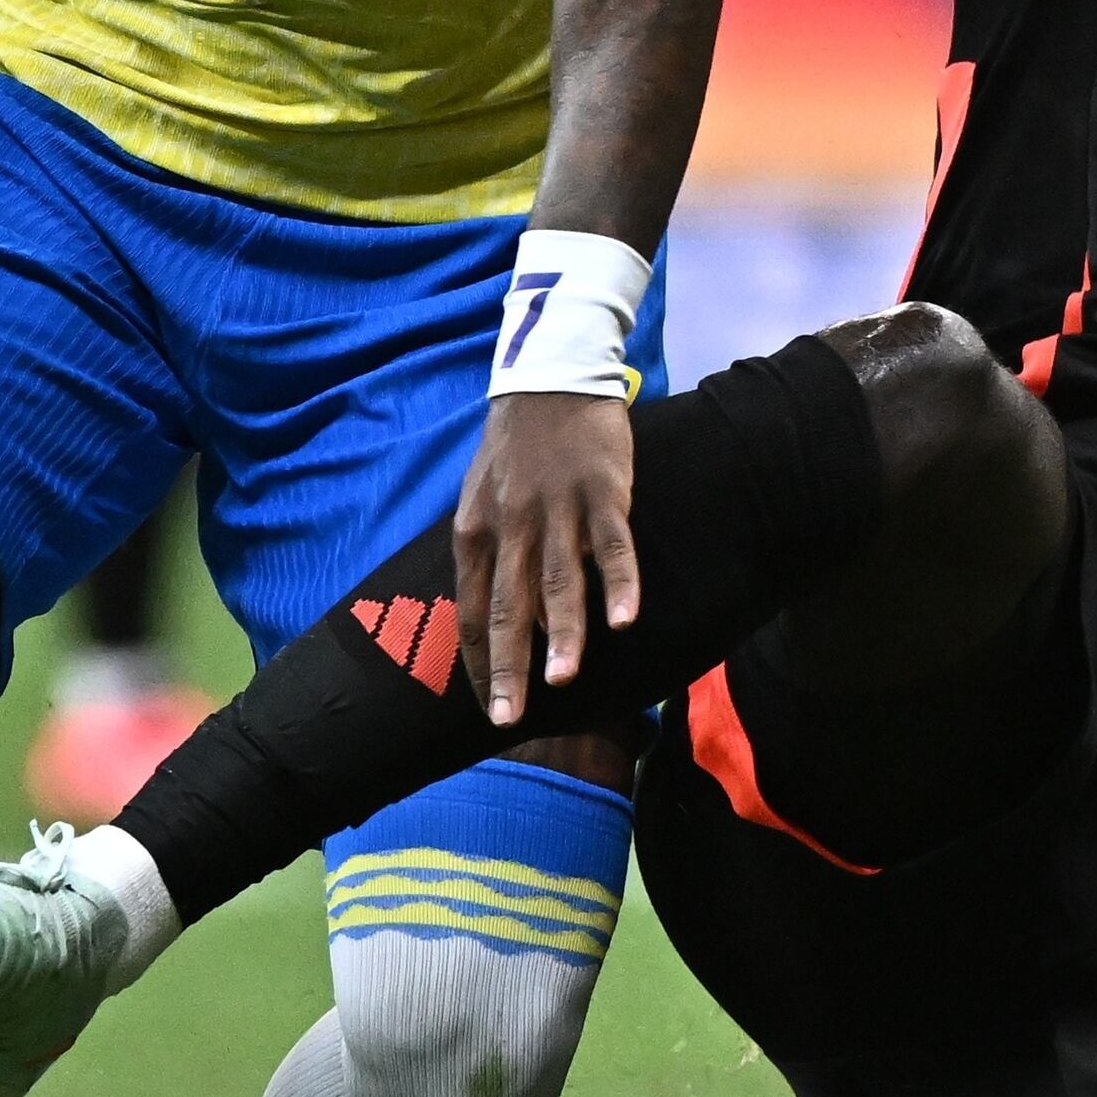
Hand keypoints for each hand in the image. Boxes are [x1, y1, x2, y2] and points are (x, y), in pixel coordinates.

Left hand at [453, 392, 639, 724]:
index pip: (472, 611)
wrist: (549, 379)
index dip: (480, 662)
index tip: (490, 707)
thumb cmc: (515, 448)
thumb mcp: (482, 498)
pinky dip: (618, 581)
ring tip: (564, 680)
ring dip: (562, 633)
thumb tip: (504, 618)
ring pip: (559, 581)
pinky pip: (611, 544)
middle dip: (510, 667)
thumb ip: (490, 554)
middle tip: (513, 718)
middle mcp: (511, 526)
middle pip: (509, 607)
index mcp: (476, 532)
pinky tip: (624, 619)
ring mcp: (557, 509)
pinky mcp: (602, 491)